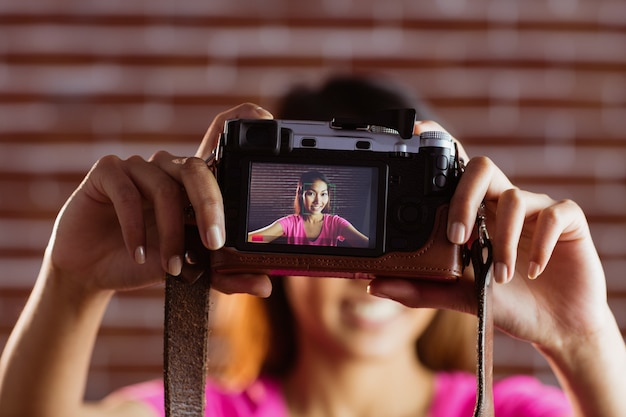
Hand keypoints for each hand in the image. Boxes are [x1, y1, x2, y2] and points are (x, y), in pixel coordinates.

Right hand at [48, 103, 273, 295]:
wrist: (94, 271)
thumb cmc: (147, 262)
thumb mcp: (191, 271)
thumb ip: (225, 275)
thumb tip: (265, 286)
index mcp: (193, 184)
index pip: (219, 142)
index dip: (240, 120)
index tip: (265, 118)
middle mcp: (168, 169)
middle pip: (197, 170)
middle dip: (210, 207)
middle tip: (214, 244)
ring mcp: (138, 167)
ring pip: (165, 188)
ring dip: (171, 232)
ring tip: (171, 266)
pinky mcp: (107, 172)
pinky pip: (127, 192)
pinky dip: (136, 228)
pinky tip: (138, 254)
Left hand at [368, 121, 609, 351]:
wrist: (554, 328)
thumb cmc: (506, 304)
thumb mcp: (458, 295)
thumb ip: (421, 288)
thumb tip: (374, 284)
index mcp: (476, 213)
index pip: (455, 169)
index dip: (439, 144)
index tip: (415, 132)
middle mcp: (503, 203)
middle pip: (481, 167)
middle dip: (465, 199)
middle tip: (457, 238)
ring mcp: (537, 209)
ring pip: (516, 197)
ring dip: (503, 241)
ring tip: (499, 277)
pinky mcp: (569, 221)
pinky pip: (556, 213)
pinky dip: (541, 245)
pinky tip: (532, 271)